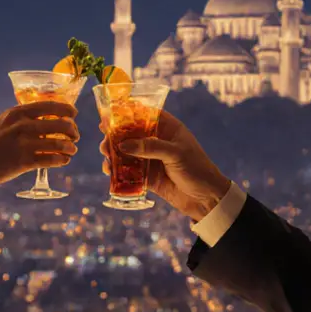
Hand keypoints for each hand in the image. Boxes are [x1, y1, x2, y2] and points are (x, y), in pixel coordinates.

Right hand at [0, 101, 78, 195]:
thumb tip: (50, 116)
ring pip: (59, 143)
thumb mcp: (4, 123)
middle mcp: (21, 125)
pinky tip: (64, 160)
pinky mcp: (23, 162)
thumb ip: (23, 118)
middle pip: (60, 124)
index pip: (51, 106)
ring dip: (70, 147)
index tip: (74, 115)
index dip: (67, 110)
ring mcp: (22, 144)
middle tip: (75, 136)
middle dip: (73, 130)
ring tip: (72, 150)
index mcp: (17, 112)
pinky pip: (52, 160)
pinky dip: (62, 160)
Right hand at [99, 110, 229, 221]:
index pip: (145, 113)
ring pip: (127, 152)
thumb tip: (122, 144)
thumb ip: (150, 147)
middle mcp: (157, 140)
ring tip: (105, 157)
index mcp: (167, 128)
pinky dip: (118, 170)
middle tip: (104, 141)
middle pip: (131, 133)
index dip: (126, 112)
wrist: (206, 199)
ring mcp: (151, 158)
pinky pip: (128, 170)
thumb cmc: (197, 169)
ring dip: (113, 153)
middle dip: (115, 136)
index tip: (109, 115)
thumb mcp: (175, 154)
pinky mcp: (147, 176)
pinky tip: (109, 171)